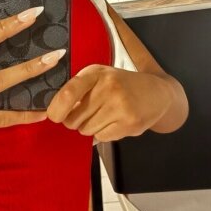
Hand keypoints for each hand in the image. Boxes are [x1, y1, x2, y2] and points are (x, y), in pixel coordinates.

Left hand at [46, 64, 173, 141]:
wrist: (157, 93)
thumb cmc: (120, 86)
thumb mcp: (99, 77)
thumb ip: (77, 89)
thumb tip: (53, 112)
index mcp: (96, 73)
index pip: (68, 93)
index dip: (56, 109)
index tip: (54, 116)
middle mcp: (108, 87)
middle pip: (73, 118)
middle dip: (75, 121)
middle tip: (88, 113)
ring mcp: (120, 106)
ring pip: (86, 130)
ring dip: (90, 128)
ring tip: (104, 116)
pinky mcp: (129, 123)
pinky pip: (102, 137)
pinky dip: (104, 134)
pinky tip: (114, 122)